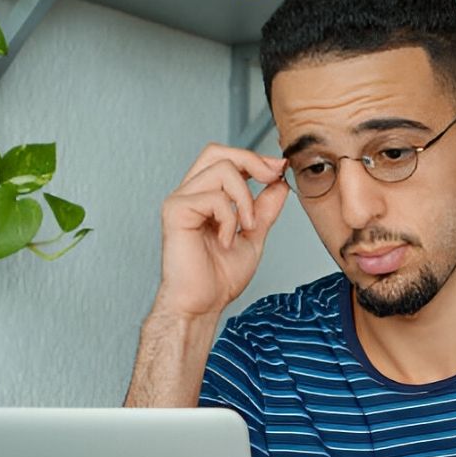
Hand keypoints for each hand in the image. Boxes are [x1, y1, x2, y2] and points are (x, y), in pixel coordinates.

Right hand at [154, 143, 288, 319]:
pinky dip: (231, 219)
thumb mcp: (253, 236)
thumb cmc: (218, 279)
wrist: (202, 304)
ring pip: (222, 169)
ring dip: (246, 199)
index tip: (279, 169)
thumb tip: (279, 184)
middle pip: (218, 151)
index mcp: (204, 196)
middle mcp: (189, 193)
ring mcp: (180, 200)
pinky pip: (215, 197)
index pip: (225, 158)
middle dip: (251, 160)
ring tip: (247, 227)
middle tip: (271, 177)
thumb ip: (264, 209)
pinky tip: (226, 240)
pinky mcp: (176, 211)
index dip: (254, 158)